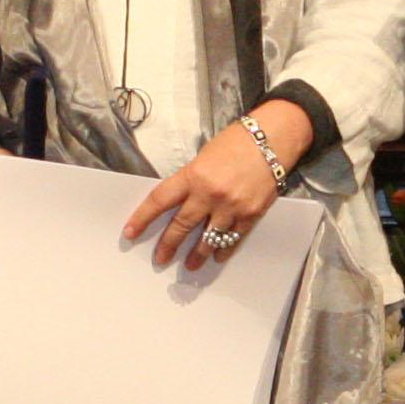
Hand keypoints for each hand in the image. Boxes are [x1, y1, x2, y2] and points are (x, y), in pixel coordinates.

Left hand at [125, 102, 305, 271]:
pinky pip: (233, 238)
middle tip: (161, 258)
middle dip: (169, 245)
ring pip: (208, 239)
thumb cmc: (237, 142)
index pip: (160, 201)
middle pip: (181, 226)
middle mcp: (209, 194)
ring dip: (197, 254)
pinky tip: (217, 257)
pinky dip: (224, 250)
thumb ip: (191, 180)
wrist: (273, 138)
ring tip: (191, 265)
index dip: (142, 218)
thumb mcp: (204, 156)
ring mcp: (231, 206)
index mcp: (193, 175)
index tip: (130, 233)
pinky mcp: (251, 214)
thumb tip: (179, 202)